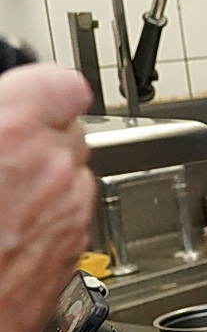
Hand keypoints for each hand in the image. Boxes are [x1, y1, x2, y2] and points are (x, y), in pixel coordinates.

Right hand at [0, 65, 94, 331]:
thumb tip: (5, 109)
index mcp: (14, 129)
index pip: (64, 82)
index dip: (44, 89)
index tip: (29, 96)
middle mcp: (54, 167)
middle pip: (70, 129)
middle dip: (40, 137)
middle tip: (2, 154)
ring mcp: (69, 211)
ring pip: (75, 174)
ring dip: (46, 178)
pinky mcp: (73, 249)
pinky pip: (72, 215)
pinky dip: (49, 215)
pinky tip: (6, 230)